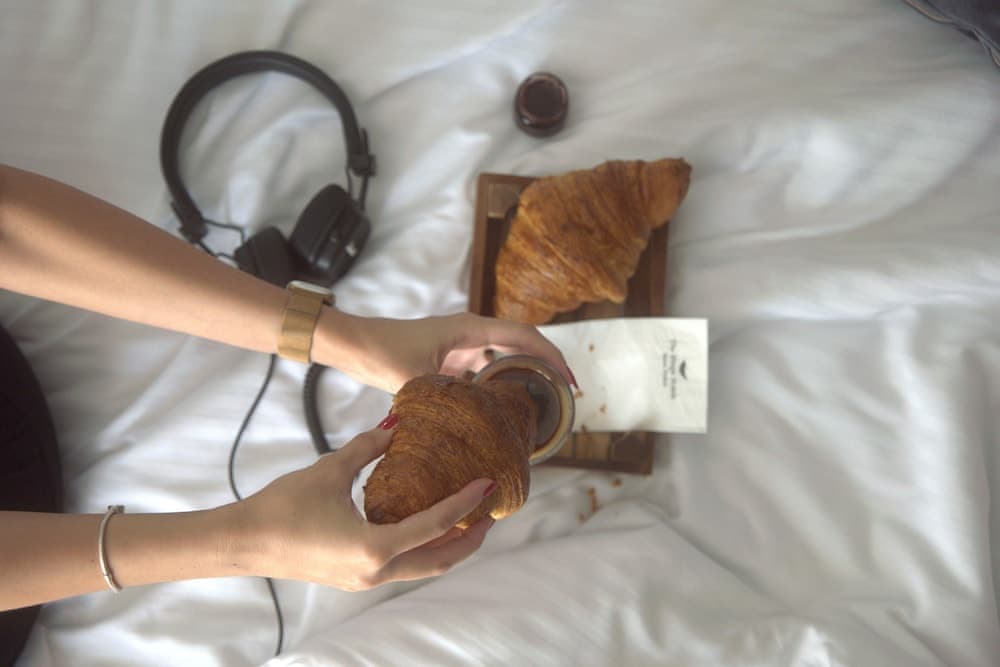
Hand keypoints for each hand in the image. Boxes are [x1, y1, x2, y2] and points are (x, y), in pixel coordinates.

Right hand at [234, 422, 496, 590]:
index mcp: (374, 547)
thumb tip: (396, 424)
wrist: (243, 542)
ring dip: (449, 547)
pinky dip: (423, 549)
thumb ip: (366, 447)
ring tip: (468, 521)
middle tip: (491, 513)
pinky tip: (427, 527)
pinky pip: (402, 566)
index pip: (435, 525)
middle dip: (470, 539)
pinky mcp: (354, 577)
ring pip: (422, 568)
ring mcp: (364, 580)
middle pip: (439, 560)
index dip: (466, 503)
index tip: (487, 484)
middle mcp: (375, 572)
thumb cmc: (283, 506)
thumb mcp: (329, 470)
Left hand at [322, 311, 575, 393]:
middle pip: (522, 343)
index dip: (551, 355)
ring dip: (526, 375)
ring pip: (506, 357)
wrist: (354, 344)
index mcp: (470, 329)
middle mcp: (472, 333)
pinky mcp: (452, 359)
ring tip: (543, 403)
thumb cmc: (381, 351)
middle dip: (547, 366)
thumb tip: (470, 427)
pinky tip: (505, 409)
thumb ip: (443, 398)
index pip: (523, 336)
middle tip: (566, 395)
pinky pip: (487, 369)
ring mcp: (462, 345)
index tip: (568, 378)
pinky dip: (502, 385)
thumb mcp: (414, 378)